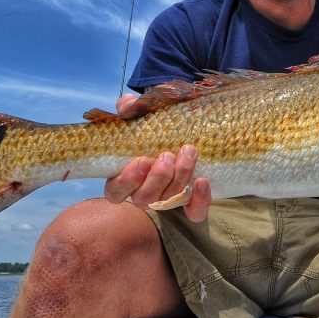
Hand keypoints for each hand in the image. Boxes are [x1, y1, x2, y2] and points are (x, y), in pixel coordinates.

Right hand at [106, 95, 211, 220]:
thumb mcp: (142, 116)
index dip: (126, 181)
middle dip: (158, 178)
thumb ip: (131, 109)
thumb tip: (127, 104)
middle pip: (144, 198)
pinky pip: (194, 213)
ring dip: (180, 177)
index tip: (142, 160)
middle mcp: (144, 194)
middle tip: (168, 155)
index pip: (115, 192)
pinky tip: (202, 181)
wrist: (187, 134)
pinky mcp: (190, 204)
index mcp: (125, 178)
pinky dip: (199, 200)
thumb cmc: (155, 129)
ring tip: (188, 152)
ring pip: (169, 200)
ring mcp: (167, 201)